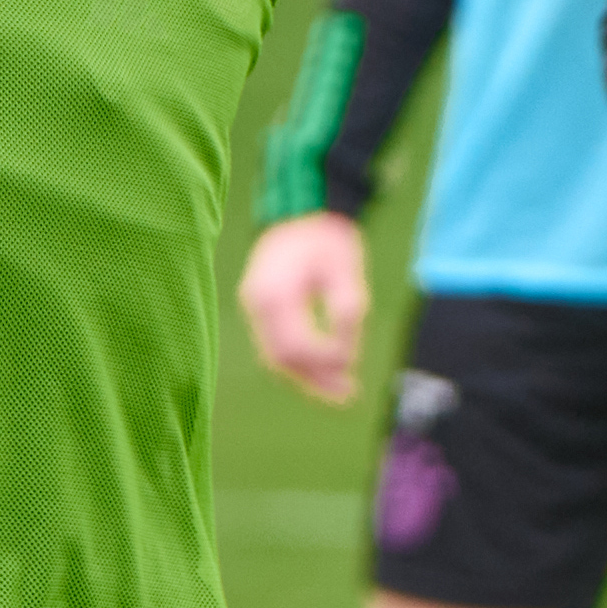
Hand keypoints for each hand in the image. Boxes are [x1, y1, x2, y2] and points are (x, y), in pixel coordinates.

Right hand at [239, 211, 372, 404]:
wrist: (298, 212)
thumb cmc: (326, 238)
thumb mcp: (345, 268)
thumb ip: (347, 308)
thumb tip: (347, 357)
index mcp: (275, 292)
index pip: (297, 344)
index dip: (326, 360)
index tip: (352, 361)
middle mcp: (258, 303)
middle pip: (283, 358)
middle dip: (316, 380)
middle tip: (349, 395)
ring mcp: (254, 307)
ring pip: (276, 357)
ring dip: (307, 378)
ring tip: (340, 393)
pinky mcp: (261, 310)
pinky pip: (275, 346)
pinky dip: (299, 363)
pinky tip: (323, 374)